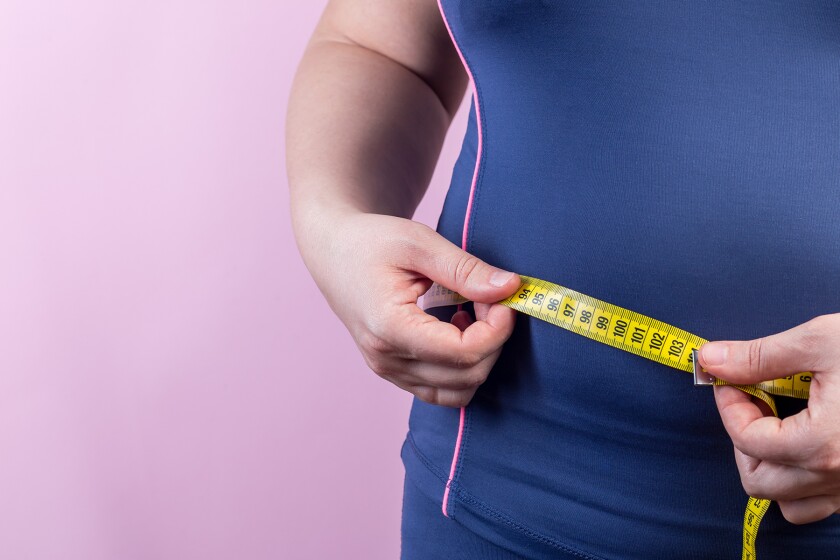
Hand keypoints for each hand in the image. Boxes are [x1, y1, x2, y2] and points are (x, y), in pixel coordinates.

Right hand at [303, 211, 520, 406]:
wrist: (333, 252)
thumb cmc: (372, 241)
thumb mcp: (420, 242)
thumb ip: (465, 269)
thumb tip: (510, 288)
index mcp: (390, 327)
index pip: (464, 353)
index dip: (498, 328)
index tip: (503, 296)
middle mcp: (386, 359)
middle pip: (467, 375)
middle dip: (493, 338)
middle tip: (489, 297)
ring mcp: (388, 370)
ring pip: (458, 391)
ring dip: (480, 355)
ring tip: (472, 313)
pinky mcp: (393, 372)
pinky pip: (442, 390)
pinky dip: (462, 366)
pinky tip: (457, 329)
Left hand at [698, 314, 839, 523]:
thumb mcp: (819, 341)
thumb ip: (759, 356)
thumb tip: (711, 359)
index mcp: (823, 443)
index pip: (745, 439)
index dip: (728, 404)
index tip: (731, 379)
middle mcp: (839, 476)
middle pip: (758, 481)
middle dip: (743, 438)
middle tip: (753, 401)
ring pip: (789, 503)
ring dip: (770, 466)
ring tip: (778, 423)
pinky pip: (822, 503)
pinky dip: (802, 479)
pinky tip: (807, 438)